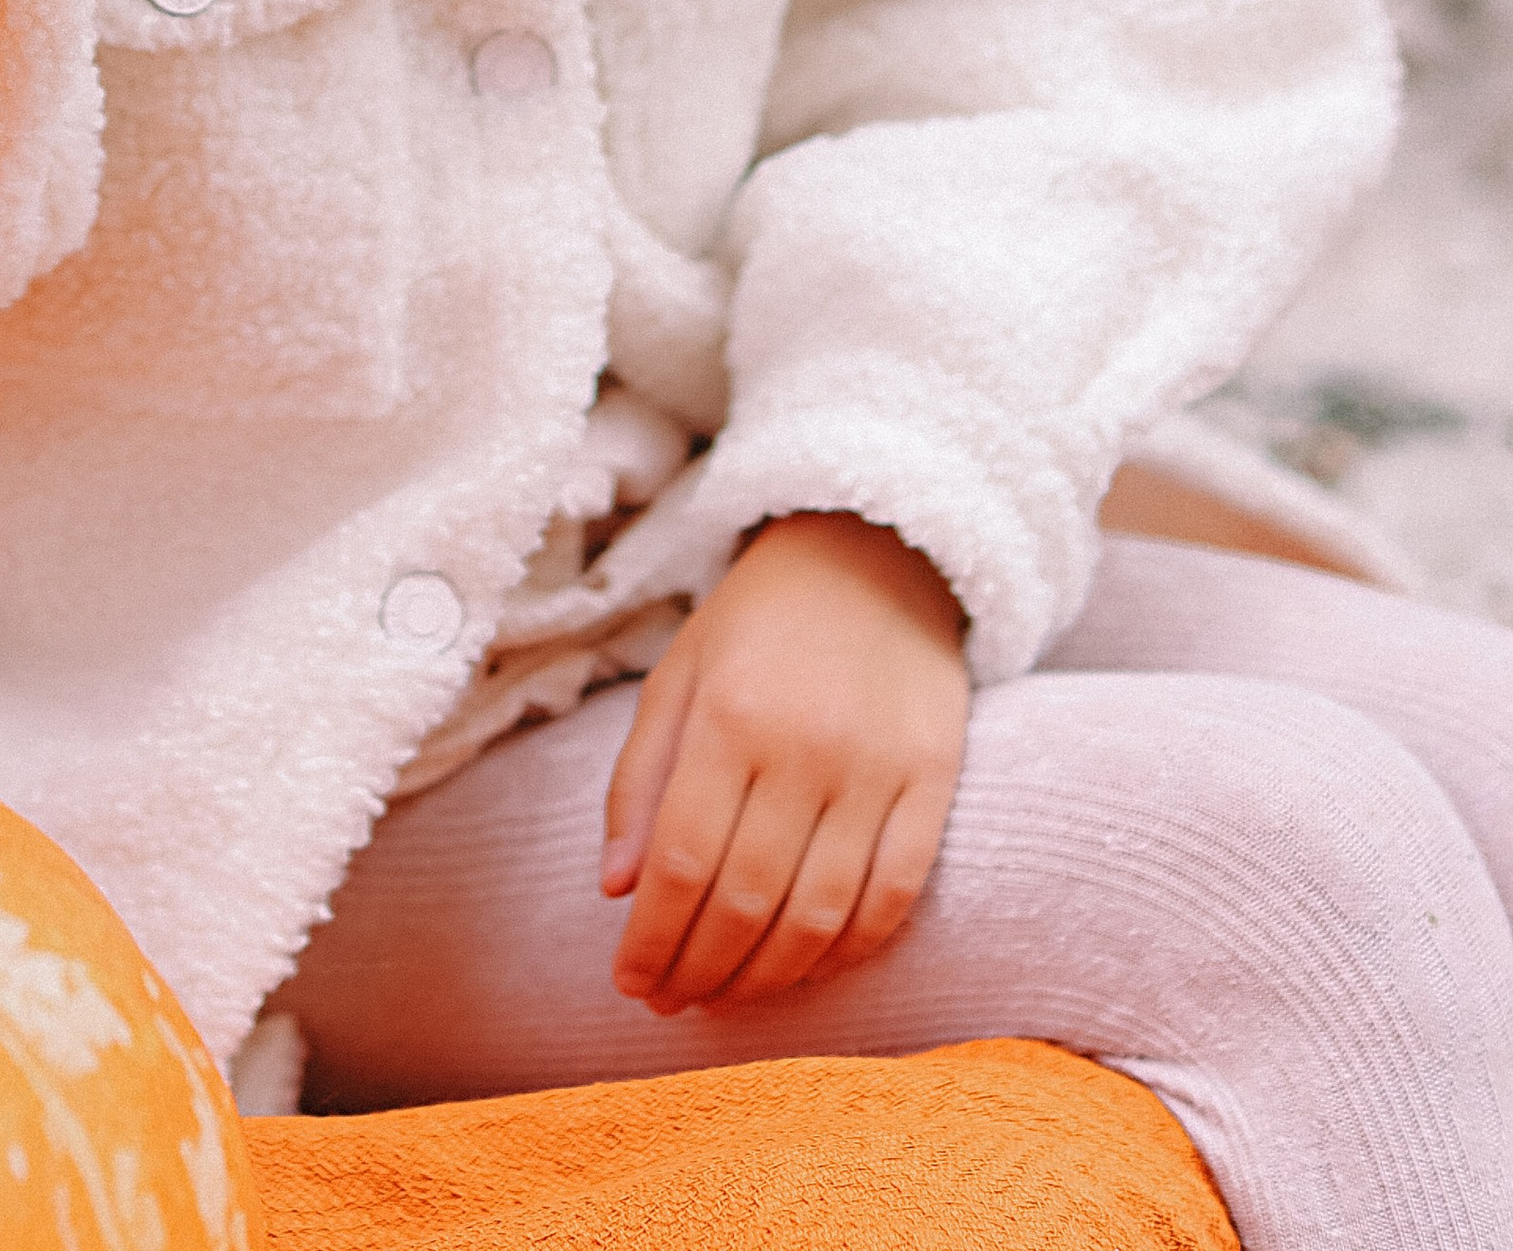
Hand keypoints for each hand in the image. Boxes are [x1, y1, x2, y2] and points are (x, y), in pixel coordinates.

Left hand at [601, 512, 969, 1013]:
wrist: (873, 549)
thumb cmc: (757, 618)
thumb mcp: (679, 673)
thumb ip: (640, 778)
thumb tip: (615, 888)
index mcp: (729, 715)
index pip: (680, 862)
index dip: (651, 938)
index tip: (629, 982)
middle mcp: (805, 746)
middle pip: (746, 900)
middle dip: (699, 969)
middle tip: (670, 1001)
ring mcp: (878, 768)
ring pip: (820, 914)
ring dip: (768, 977)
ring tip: (727, 997)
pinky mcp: (936, 781)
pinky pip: (895, 896)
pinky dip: (849, 952)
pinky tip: (808, 969)